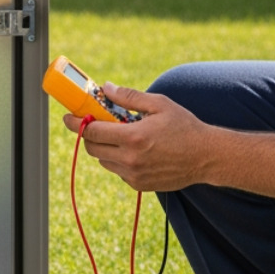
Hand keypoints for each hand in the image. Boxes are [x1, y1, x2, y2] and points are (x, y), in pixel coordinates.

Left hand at [62, 84, 216, 191]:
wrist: (206, 157)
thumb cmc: (185, 127)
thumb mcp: (159, 105)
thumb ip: (130, 97)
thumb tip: (107, 89)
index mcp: (133, 137)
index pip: (92, 131)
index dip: (77, 123)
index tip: (68, 117)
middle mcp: (130, 159)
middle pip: (92, 148)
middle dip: (88, 134)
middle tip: (94, 123)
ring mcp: (134, 175)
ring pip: (103, 161)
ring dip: (104, 147)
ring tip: (121, 136)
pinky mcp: (139, 185)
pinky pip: (117, 170)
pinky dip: (118, 159)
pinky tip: (135, 150)